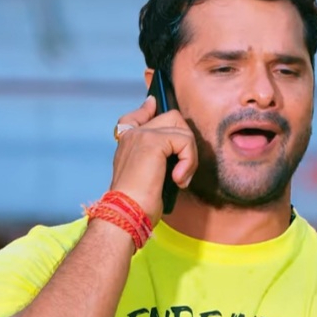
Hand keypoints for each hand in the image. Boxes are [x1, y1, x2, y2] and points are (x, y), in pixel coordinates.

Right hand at [110, 95, 197, 223]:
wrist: (127, 212)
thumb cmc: (138, 204)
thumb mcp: (150, 178)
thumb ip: (159, 159)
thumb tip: (176, 147)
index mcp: (127, 143)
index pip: (135, 115)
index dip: (147, 108)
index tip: (153, 103)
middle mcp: (132, 135)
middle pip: (171, 117)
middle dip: (185, 141)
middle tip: (182, 170)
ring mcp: (141, 134)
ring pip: (182, 129)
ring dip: (189, 156)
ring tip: (180, 179)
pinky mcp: (153, 141)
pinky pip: (185, 141)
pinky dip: (188, 161)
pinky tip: (179, 179)